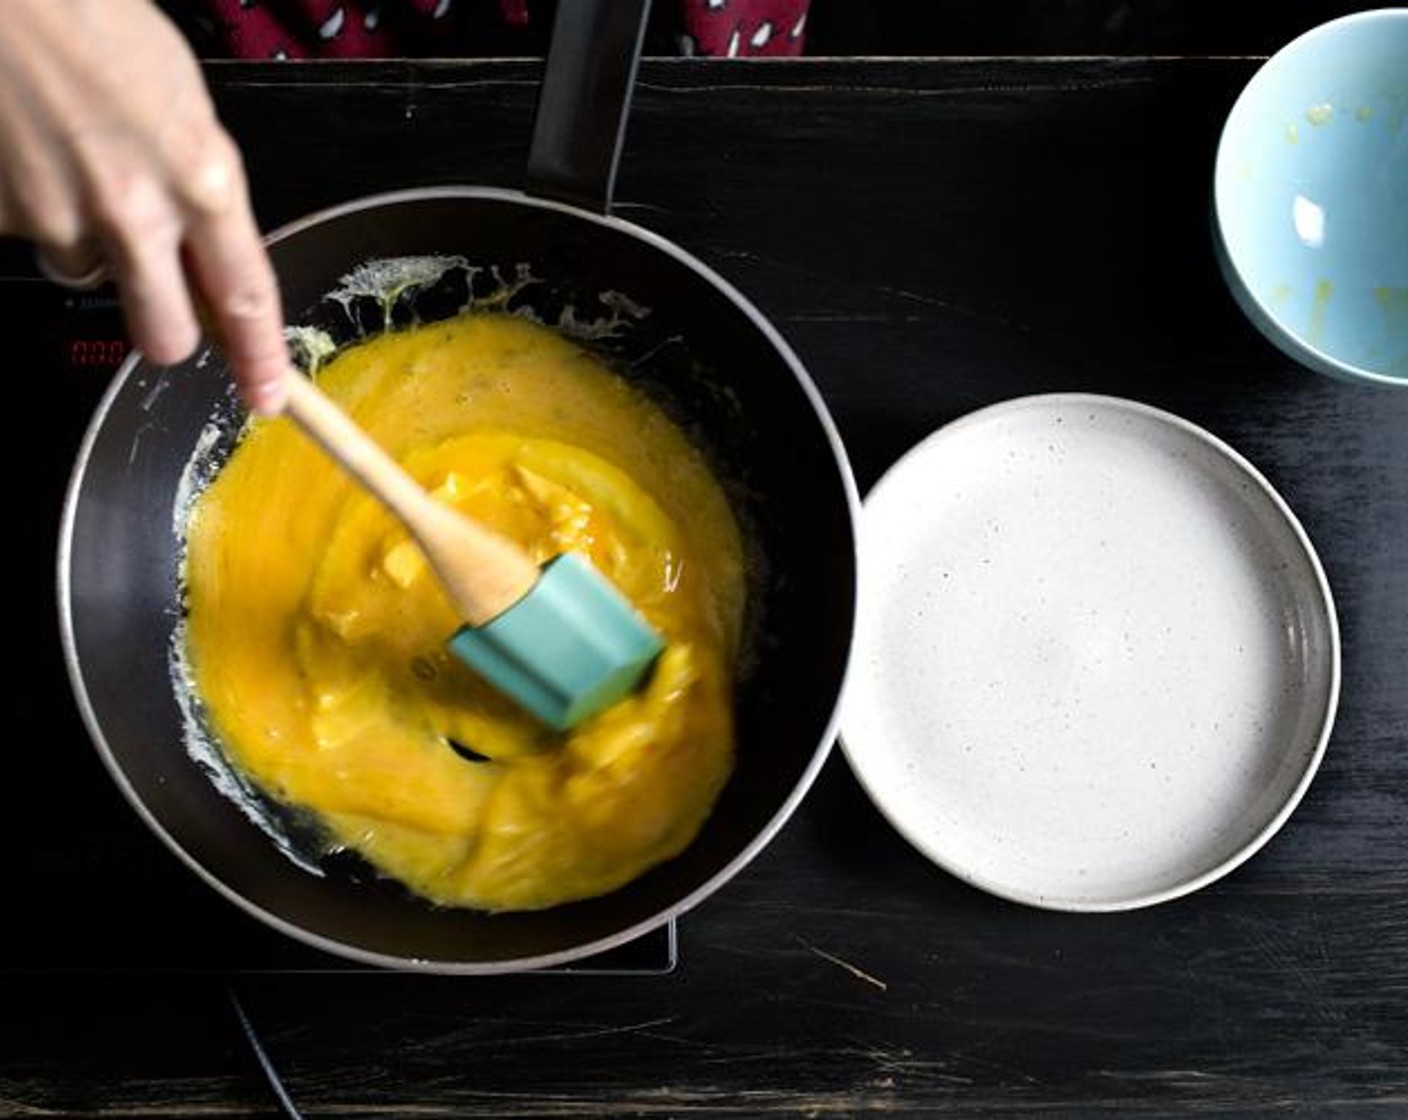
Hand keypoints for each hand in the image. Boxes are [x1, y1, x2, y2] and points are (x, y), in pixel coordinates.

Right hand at [0, 0, 288, 413]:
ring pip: (87, 274)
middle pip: (164, 335)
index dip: (259, 358)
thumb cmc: (95, 21)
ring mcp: (59, 217)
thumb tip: (209, 248)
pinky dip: (31, 205)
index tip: (268, 396)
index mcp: (202, 178)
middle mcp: (135, 212)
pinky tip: (30, 148)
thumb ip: (203, 187)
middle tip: (156, 287)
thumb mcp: (183, 102)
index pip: (245, 296)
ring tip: (72, 159)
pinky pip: (27, 236)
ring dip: (87, 240)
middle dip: (167, 328)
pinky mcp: (0, 216)